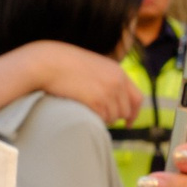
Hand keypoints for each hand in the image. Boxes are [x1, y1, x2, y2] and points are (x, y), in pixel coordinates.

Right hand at [15, 41, 141, 124]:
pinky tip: (83, 109)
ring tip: (86, 107)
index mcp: (118, 72)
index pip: (138, 98)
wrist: (48, 62)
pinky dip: (94, 119)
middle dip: (114, 117)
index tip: (128, 123)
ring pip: (113, 118)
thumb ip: (106, 80)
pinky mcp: (96, 101)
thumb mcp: (93, 67)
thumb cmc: (64, 64)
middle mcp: (117, 82)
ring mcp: (108, 92)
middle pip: (125, 112)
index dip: (134, 113)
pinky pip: (102, 119)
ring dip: (102, 118)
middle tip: (98, 114)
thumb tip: (112, 100)